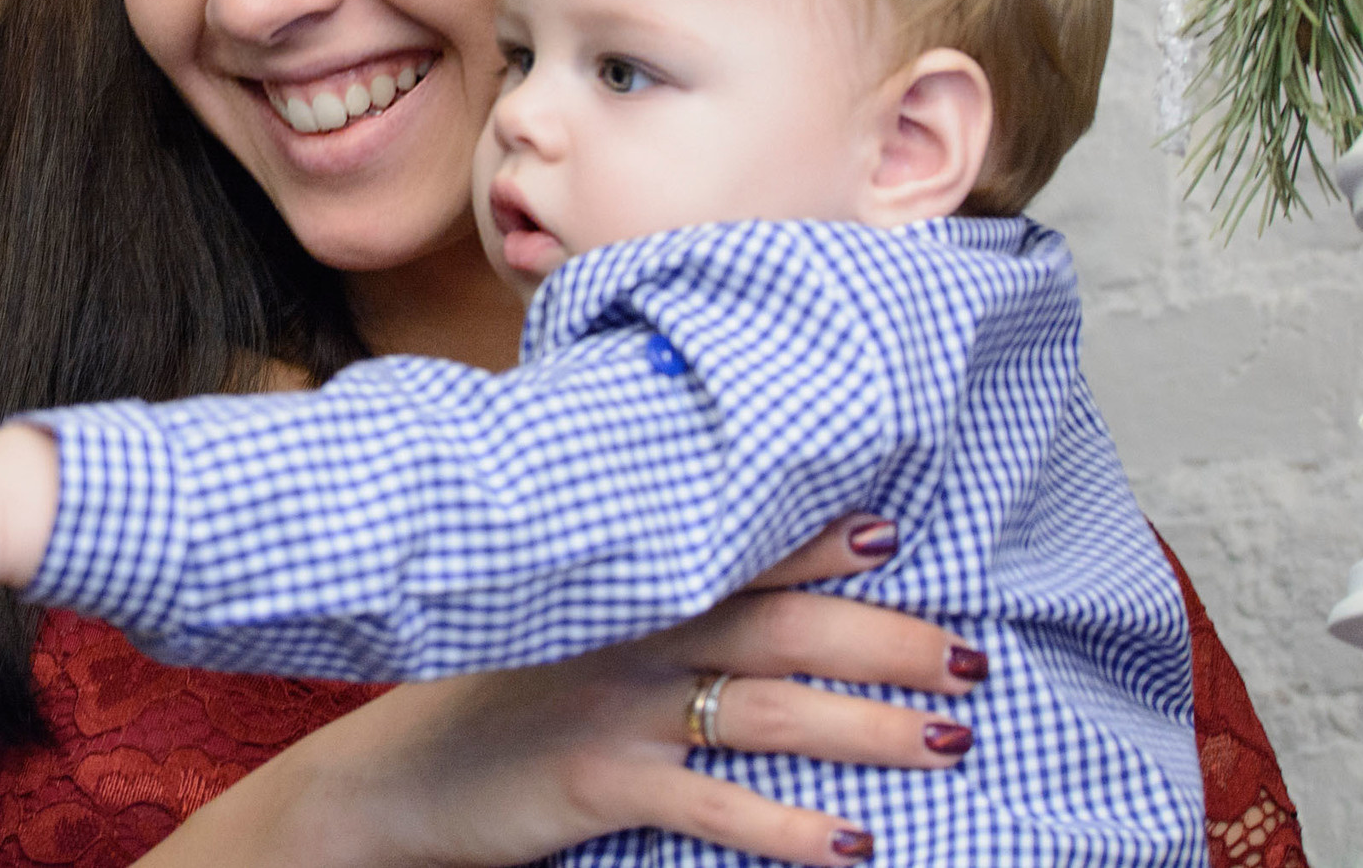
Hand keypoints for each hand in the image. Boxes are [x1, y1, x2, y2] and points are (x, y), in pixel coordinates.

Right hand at [144, 515, 983, 867]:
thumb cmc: (491, 707)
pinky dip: (787, 831)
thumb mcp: (556, 637)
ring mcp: (614, 708)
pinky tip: (853, 849)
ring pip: (766, 712)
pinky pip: (711, 808)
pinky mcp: (597, 782)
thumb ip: (635, 610)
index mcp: (626, 594)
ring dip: (868, 726)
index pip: (737, 552)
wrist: (389, 780)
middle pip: (781, 628)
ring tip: (951, 740)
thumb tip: (723, 602)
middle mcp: (631, 636)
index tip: (897, 527)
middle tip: (973, 657)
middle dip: (886, 637)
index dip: (817, 538)